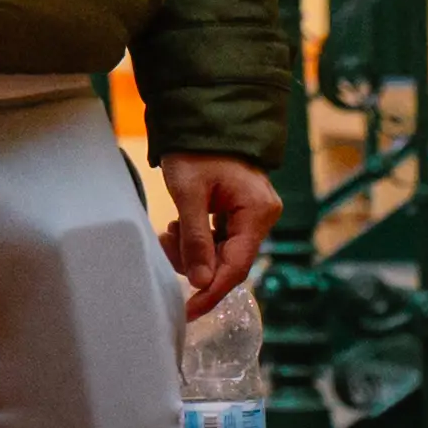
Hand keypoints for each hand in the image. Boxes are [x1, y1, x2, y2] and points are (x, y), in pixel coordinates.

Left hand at [156, 153, 281, 316]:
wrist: (198, 116)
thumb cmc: (194, 149)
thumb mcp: (188, 193)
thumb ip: (195, 240)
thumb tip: (202, 283)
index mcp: (257, 212)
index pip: (237, 266)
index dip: (212, 291)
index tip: (189, 310)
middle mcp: (262, 215)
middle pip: (230, 260)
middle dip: (196, 263)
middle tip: (165, 245)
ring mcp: (253, 212)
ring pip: (223, 251)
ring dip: (194, 250)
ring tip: (168, 232)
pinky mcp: (241, 210)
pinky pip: (221, 237)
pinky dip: (198, 238)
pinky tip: (179, 227)